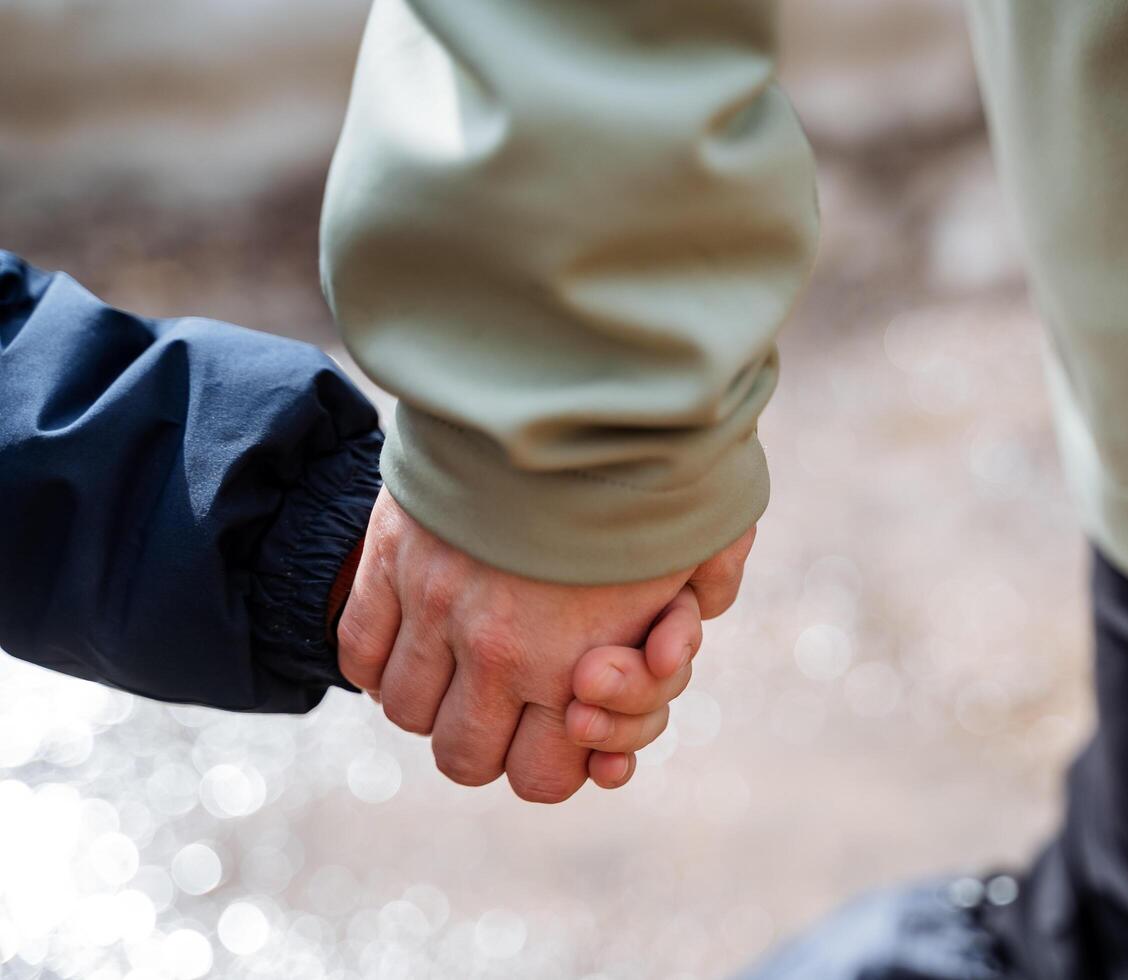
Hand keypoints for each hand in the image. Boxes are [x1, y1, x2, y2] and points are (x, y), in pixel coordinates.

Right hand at [337, 487, 752, 801]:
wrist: (569, 381)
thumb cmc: (648, 460)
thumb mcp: (704, 538)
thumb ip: (700, 597)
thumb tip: (676, 635)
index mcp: (576, 661)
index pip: (544, 780)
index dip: (558, 768)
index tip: (564, 729)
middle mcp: (497, 650)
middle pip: (463, 760)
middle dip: (489, 747)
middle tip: (506, 710)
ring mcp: (434, 606)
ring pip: (405, 713)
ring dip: (432, 704)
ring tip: (457, 671)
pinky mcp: (389, 560)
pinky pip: (359, 654)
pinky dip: (380, 662)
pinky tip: (414, 640)